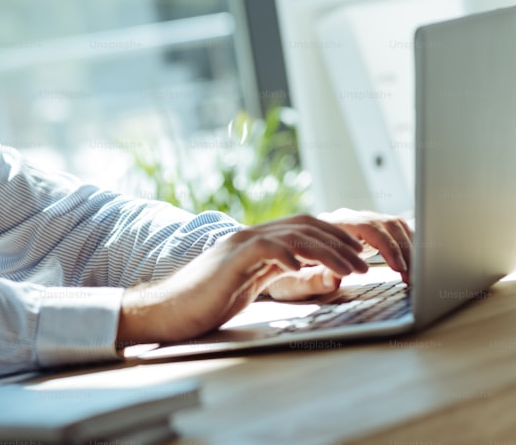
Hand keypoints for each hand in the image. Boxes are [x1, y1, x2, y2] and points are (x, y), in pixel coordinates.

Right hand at [116, 213, 393, 345]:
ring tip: (353, 268)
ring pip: (294, 235)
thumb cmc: (206, 304)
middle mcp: (251, 237)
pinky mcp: (230, 261)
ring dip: (329, 251)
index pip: (305, 228)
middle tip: (368, 262)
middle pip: (306, 225)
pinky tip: (305, 266)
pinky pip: (266, 248)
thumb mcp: (250, 286)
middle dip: (342, 242)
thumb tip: (308, 273)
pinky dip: (289, 254)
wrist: (167, 309)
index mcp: (257, 243)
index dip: (337, 238)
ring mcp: (240, 245)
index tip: (362, 255)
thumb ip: (275, 273)